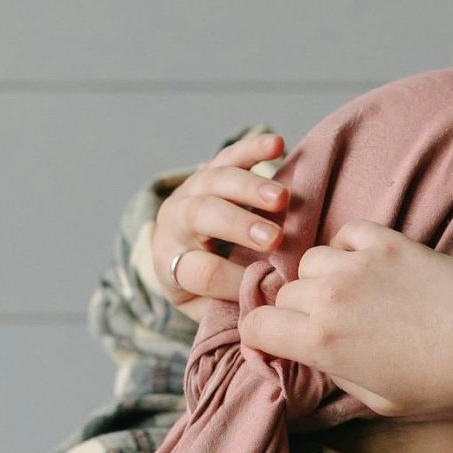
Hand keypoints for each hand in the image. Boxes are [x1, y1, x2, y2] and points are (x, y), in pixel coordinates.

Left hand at [152, 129, 291, 314]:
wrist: (180, 250)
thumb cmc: (203, 288)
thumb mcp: (206, 307)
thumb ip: (231, 306)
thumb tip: (267, 309)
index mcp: (169, 262)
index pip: (199, 270)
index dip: (231, 279)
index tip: (266, 284)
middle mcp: (174, 222)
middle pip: (201, 215)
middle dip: (238, 225)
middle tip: (274, 239)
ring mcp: (191, 191)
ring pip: (216, 181)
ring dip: (251, 188)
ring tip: (283, 199)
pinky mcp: (211, 170)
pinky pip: (230, 155)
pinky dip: (253, 148)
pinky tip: (278, 144)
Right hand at [238, 222, 452, 419]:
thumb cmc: (441, 381)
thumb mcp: (377, 399)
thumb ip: (332, 373)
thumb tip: (311, 355)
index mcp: (321, 343)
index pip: (256, 326)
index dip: (263, 335)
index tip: (280, 339)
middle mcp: (329, 298)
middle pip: (283, 294)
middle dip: (296, 310)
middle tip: (328, 323)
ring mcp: (357, 264)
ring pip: (309, 261)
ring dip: (322, 278)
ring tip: (351, 294)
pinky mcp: (386, 241)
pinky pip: (345, 234)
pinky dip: (349, 248)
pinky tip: (368, 267)